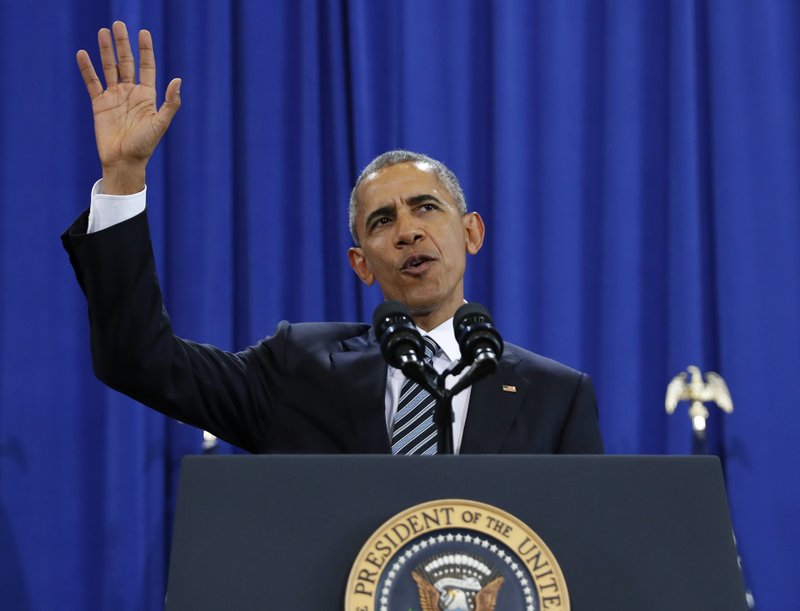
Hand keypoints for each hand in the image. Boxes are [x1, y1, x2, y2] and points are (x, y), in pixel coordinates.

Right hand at [76, 21, 180, 193]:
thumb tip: (178, 81)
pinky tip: (83, 54)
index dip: (145, 50)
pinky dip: (87, 69)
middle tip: (118, 24)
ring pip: (109, 68)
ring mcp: (114, 97)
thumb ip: (170, 103)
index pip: (146, 67)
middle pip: (126, 62)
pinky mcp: (99, 104)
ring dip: (105, 50)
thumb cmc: (145, 146)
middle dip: (123, 44)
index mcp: (147, 96)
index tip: (143, 32)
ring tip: (102, 32)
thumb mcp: (160, 124)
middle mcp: (131, 93)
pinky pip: (92, 82)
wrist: (124, 161)